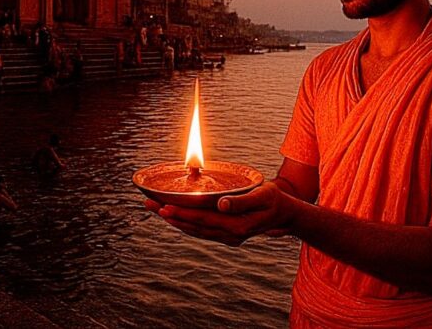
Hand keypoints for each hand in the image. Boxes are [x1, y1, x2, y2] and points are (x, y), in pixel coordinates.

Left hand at [144, 181, 294, 246]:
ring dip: (174, 220)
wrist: (283, 213)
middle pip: (194, 226)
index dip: (183, 213)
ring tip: (155, 209)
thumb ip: (241, 201)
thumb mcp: (262, 195)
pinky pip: (200, 231)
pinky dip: (185, 224)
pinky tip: (174, 217)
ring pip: (194, 230)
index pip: (204, 219)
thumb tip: (220, 204)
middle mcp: (229, 235)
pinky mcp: (225, 235)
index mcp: (237, 226)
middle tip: (148, 204)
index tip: (164, 206)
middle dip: (170, 215)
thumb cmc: (272, 199)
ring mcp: (227, 237)